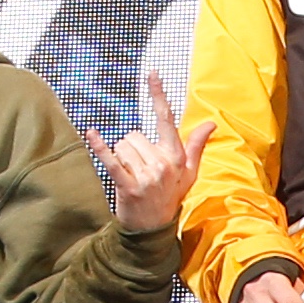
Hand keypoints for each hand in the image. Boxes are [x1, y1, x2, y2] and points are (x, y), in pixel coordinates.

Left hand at [87, 71, 212, 236]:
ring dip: (121, 158)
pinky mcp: (128, 187)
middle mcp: (163, 164)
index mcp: (176, 157)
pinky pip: (111, 161)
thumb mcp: (188, 172)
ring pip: (122, 146)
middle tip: (139, 170)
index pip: (166, 119)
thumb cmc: (170, 196)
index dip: (158, 94)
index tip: (151, 72)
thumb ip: (196, 145)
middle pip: (134, 135)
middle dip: (132, 148)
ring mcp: (146, 176)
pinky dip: (100, 147)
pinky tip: (91, 133)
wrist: (153, 230)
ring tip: (131, 176)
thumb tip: (212, 123)